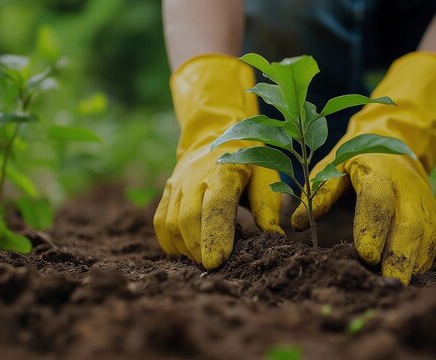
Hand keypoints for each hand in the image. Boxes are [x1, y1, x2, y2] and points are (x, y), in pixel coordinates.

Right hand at [154, 141, 282, 268]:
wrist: (218, 133)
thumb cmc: (248, 159)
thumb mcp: (265, 176)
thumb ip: (267, 207)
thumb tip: (275, 237)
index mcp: (223, 171)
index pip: (215, 207)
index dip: (215, 235)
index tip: (217, 261)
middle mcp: (195, 176)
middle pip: (188, 219)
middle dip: (200, 248)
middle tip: (214, 266)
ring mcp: (177, 183)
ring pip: (172, 223)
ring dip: (186, 248)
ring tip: (203, 259)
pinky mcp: (167, 191)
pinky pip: (160, 222)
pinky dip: (170, 242)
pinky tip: (186, 253)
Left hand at [293, 152, 435, 283]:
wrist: (396, 143)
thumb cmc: (357, 159)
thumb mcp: (333, 166)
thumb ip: (318, 194)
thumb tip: (296, 224)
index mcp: (378, 171)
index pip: (378, 201)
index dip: (374, 228)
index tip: (367, 256)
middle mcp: (408, 187)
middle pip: (410, 224)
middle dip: (400, 256)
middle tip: (389, 284)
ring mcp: (425, 202)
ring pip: (426, 236)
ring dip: (412, 263)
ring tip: (397, 287)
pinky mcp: (433, 216)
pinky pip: (431, 243)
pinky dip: (421, 262)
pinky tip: (407, 278)